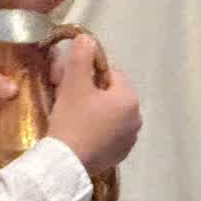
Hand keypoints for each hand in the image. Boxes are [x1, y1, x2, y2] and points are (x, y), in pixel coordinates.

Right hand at [46, 34, 141, 174]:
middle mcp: (136, 119)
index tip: (71, 82)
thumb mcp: (74, 84)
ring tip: (72, 117)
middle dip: (92, 93)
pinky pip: (109, 134)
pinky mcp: (119, 155)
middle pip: (112, 95)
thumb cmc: (72, 119)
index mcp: (130, 99)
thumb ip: (81, 58)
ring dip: (95, 111)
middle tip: (69, 99)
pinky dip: (97, 130)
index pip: (112, 75)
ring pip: (111, 115)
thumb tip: (87, 38)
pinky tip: (80, 134)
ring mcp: (130, 139)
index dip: (90, 74)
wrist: (64, 162)